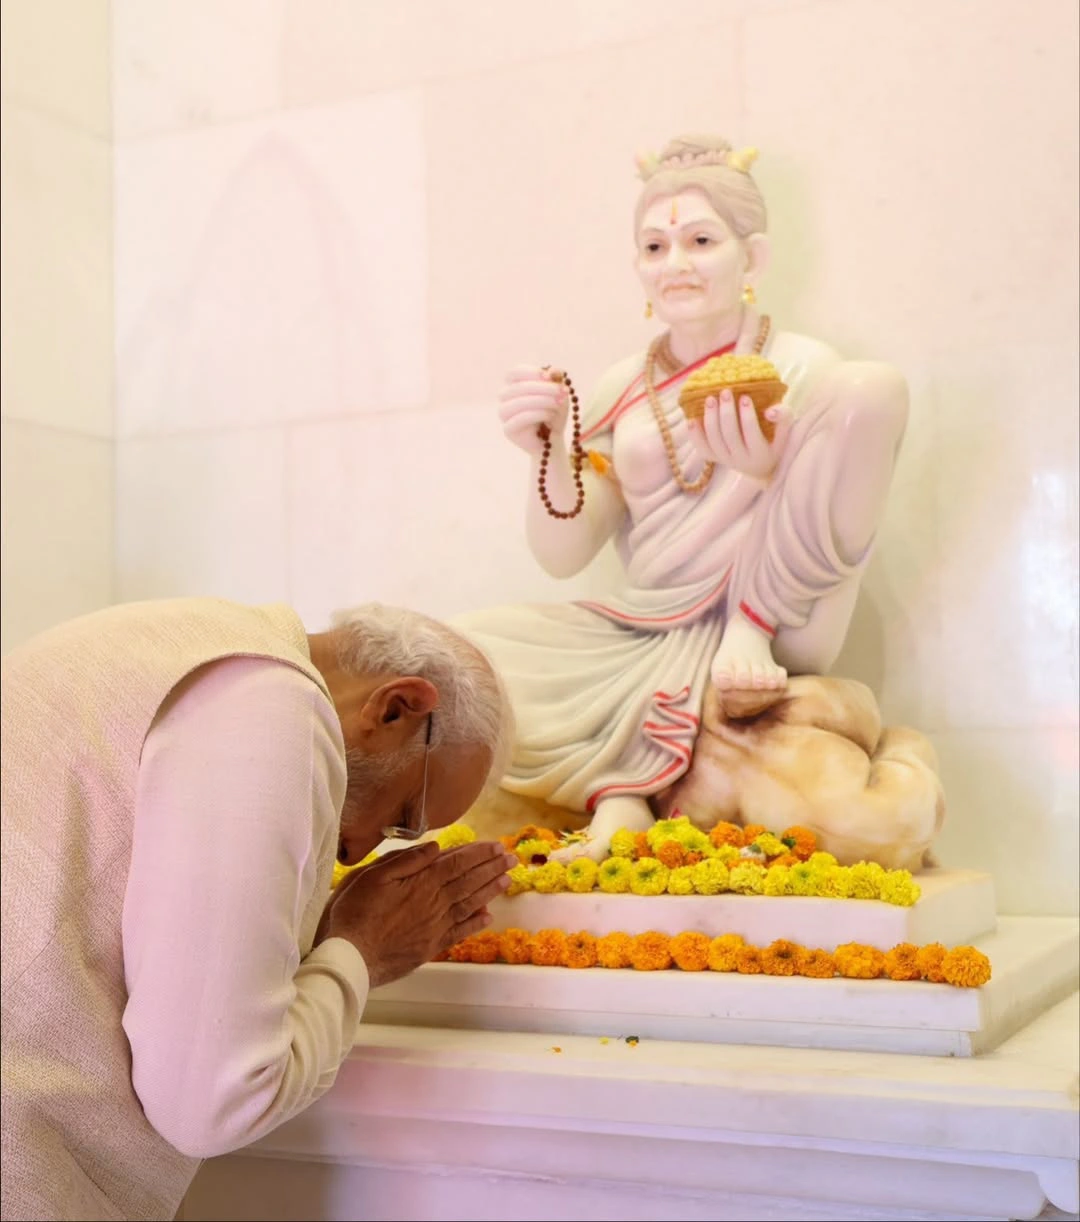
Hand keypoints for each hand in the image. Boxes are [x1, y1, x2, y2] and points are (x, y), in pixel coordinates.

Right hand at [316, 840, 515, 987]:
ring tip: (507, 880)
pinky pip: (459, 932)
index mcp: (421, 882)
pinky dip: (475, 923)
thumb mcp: (372, 875)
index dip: (478, 853)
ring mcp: (435, 927)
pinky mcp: (430, 947)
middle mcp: (434, 904)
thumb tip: (435, 847)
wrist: (349, 958)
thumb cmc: (354, 913)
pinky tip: (487, 916)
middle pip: (469, 881)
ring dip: (490, 891)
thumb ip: (406, 860)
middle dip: (492, 868)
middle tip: (511, 858)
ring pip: (469, 904)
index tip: (496, 846)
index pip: (457, 863)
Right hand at [499, 365, 568, 456]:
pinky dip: (538, 414)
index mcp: (514, 385)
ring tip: (558, 404)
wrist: (553, 439)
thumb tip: (553, 370)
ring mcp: (504, 414)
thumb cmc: (553, 413)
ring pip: (518, 402)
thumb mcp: (558, 394)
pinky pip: (520, 418)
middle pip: (518, 387)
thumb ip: (555, 381)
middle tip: (562, 392)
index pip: (515, 372)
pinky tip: (550, 415)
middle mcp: (505, 398)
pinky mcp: (508, 429)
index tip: (550, 376)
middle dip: (543, 388)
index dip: (532, 372)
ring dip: (542, 401)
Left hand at [688, 388, 791, 479]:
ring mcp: (726, 461)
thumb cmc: (775, 439)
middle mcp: (741, 461)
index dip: (747, 415)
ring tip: (710, 399)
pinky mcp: (715, 459)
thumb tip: (770, 410)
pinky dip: (695, 435)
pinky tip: (692, 418)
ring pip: (713, 441)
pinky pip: (702, 448)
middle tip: (725, 392)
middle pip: (729, 436)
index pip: (751, 434)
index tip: (744, 397)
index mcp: (761, 453)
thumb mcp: (786, 429)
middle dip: (726, 412)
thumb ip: (783, 416)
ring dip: (710, 419)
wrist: (762, 464)